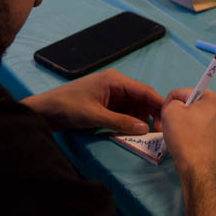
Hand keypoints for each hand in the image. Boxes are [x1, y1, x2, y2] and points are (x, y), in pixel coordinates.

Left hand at [21, 69, 163, 133]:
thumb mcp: (95, 116)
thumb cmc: (68, 107)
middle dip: (152, 113)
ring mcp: (111, 95)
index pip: (144, 90)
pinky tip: (134, 131)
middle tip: (160, 132)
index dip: (159, 104)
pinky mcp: (106, 104)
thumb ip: (120, 122)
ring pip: (135, 106)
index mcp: (115, 80)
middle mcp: (116, 84)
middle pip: (142, 98)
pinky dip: (130, 121)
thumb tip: (145, 129)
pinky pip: (125, 112)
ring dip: (141, 119)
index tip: (171, 118)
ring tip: (149, 134)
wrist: (44, 111)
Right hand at [160, 88, 215, 181]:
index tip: (165, 114)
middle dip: (179, 112)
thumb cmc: (184, 136)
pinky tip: (186, 143)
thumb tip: (177, 105)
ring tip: (177, 135)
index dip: (170, 101)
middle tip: (170, 125)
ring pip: (195, 118)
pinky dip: (192, 133)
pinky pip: (200, 129)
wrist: (198, 168)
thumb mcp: (170, 111)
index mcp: (211, 98)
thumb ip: (171, 101)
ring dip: (185, 123)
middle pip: (191, 105)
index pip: (183, 92)